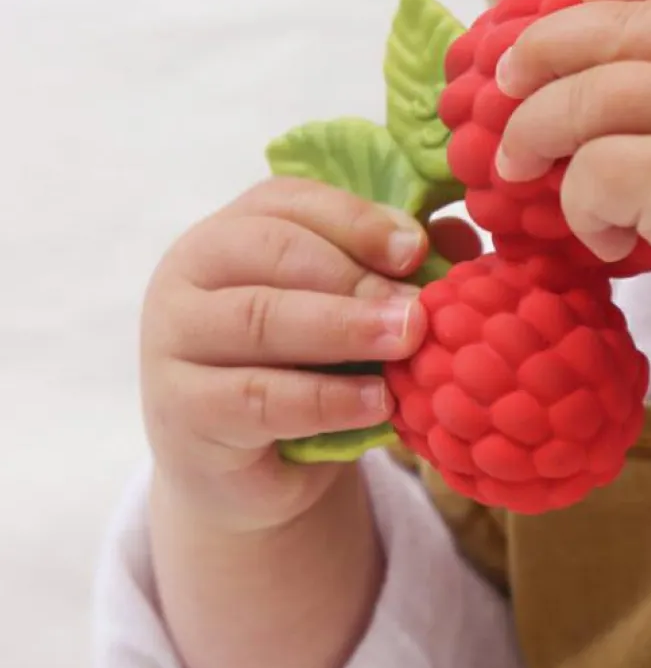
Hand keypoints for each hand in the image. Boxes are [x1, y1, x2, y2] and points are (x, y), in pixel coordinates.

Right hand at [141, 176, 479, 531]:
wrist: (252, 467)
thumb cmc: (307, 366)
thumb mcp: (349, 309)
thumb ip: (394, 265)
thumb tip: (457, 236)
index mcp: (234, 228)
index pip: (289, 201)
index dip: (357, 219)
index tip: (416, 248)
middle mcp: (192, 270)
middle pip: (272, 251)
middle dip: (355, 276)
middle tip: (418, 307)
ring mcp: (175, 339)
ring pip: (259, 318)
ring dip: (344, 329)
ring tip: (407, 342)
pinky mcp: (183, 409)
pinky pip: (257, 396)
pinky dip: (325, 398)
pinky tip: (377, 401)